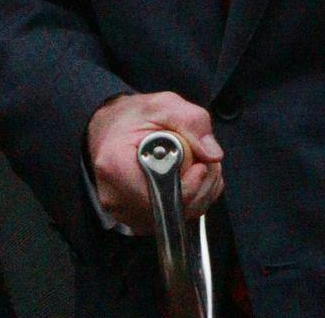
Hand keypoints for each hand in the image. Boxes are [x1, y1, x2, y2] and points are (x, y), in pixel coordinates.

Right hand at [86, 91, 224, 234]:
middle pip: (172, 210)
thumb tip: (212, 154)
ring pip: (177, 218)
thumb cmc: (134, 117)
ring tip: (193, 165)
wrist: (112, 128)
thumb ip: (192, 122)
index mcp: (116, 165)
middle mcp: (116, 196)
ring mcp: (124, 213)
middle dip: (200, 186)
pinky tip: (186, 178)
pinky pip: (173, 218)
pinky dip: (189, 200)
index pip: (160, 196)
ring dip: (198, 193)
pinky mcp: (136, 219)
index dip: (190, 184)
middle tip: (202, 160)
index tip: (199, 164)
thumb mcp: (165, 105)